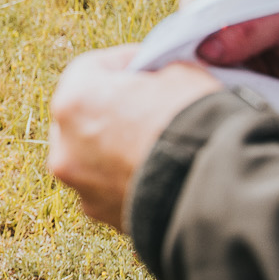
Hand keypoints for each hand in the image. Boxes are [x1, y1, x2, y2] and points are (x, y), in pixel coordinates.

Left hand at [48, 46, 222, 230]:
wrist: (214, 190)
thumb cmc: (193, 122)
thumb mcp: (180, 73)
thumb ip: (156, 73)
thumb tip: (159, 79)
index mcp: (74, 100)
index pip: (94, 68)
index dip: (128, 64)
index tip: (151, 68)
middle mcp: (65, 145)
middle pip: (86, 115)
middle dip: (115, 108)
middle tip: (150, 107)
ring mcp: (81, 185)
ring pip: (94, 155)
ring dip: (118, 147)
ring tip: (156, 144)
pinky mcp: (101, 215)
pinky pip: (110, 187)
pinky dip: (128, 179)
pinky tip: (158, 172)